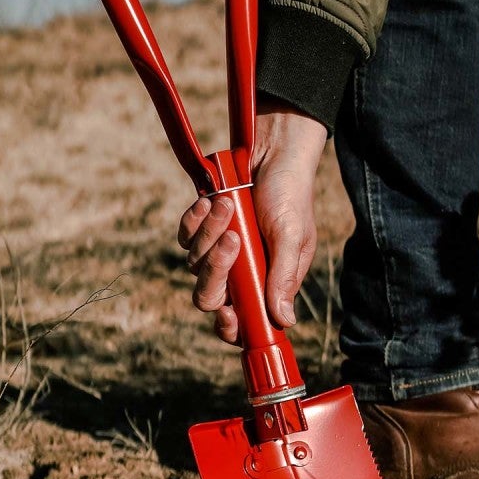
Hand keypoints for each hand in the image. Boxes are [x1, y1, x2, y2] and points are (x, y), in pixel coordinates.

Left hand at [177, 109, 326, 343]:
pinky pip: (186, 236)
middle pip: (208, 297)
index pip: (242, 321)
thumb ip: (284, 277)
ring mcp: (217, 249)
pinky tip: (210, 202)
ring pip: (195, 263)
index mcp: (264, 282)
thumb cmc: (290, 195)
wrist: (274, 151)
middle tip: (232, 241)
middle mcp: (238, 272)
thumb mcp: (293, 237)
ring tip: (229, 205)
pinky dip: (194, 220)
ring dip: (209, 235)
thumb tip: (284, 320)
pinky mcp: (202, 226)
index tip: (228, 313)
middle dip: (215, 273)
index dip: (230, 327)